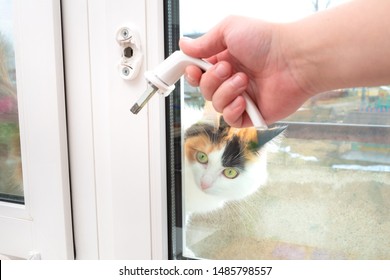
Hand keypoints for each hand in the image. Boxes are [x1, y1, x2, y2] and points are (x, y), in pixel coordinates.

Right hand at [179, 16, 311, 126]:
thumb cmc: (266, 40)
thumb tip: (184, 46)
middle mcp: (231, 80)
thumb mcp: (229, 30)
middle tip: (228, 68)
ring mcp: (242, 98)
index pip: (199, 73)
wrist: (294, 59)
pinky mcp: (251, 114)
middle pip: (204, 90)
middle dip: (211, 80)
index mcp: (225, 60)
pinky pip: (230, 120)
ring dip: (225, 92)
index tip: (193, 69)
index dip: (192, 73)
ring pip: (215, 105)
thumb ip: (204, 41)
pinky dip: (233, 110)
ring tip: (244, 80)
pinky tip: (244, 99)